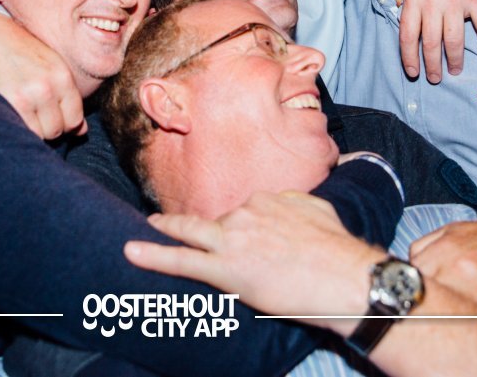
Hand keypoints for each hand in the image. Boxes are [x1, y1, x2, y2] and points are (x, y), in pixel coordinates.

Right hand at [0, 12, 85, 139]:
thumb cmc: (16, 49)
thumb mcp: (49, 63)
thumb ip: (67, 96)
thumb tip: (81, 131)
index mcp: (61, 76)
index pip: (74, 120)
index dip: (62, 123)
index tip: (48, 117)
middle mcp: (47, 87)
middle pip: (56, 130)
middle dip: (45, 128)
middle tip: (29, 113)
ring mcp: (25, 97)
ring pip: (38, 135)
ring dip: (29, 130)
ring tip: (18, 112)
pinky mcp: (4, 103)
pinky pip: (18, 132)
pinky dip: (14, 129)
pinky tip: (7, 115)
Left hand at [125, 191, 382, 335]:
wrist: (345, 277)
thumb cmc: (338, 247)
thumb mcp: (317, 208)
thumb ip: (293, 202)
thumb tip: (286, 203)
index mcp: (266, 199)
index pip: (240, 211)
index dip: (236, 226)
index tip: (232, 232)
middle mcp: (245, 213)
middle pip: (213, 220)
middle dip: (190, 224)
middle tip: (164, 222)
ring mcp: (233, 241)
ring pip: (191, 233)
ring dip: (166, 230)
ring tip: (146, 230)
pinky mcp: (225, 269)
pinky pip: (182, 261)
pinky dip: (154, 255)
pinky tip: (131, 251)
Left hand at [400, 0, 476, 80]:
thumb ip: (408, 8)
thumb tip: (407, 34)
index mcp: (414, 0)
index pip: (408, 36)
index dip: (410, 58)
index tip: (414, 72)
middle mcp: (433, 2)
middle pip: (431, 43)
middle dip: (433, 65)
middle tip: (436, 77)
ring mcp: (456, 1)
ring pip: (455, 40)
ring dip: (455, 59)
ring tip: (455, 70)